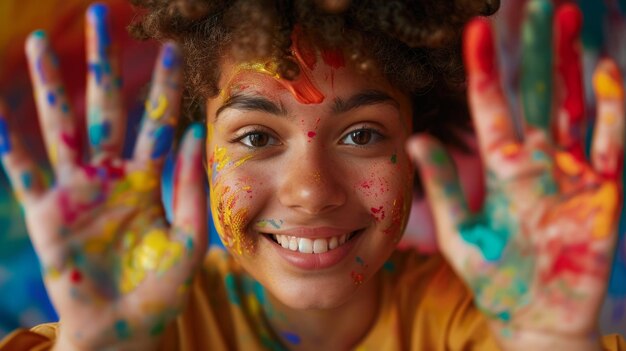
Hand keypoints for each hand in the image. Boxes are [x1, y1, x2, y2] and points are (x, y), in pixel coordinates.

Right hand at [0, 4, 205, 349]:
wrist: (126, 327)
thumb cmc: (161, 287)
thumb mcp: (189, 237)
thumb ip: (189, 187)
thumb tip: (195, 131)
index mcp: (148, 179)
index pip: (156, 120)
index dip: (162, 85)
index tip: (169, 47)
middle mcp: (111, 175)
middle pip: (105, 107)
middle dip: (102, 64)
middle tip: (100, 18)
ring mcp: (77, 190)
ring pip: (61, 126)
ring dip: (52, 86)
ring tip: (41, 43)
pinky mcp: (48, 213)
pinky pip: (24, 171)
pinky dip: (10, 141)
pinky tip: (0, 107)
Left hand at [407, 2, 622, 349]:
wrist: (534, 321)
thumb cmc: (496, 280)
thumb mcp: (459, 232)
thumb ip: (439, 185)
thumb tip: (412, 138)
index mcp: (499, 169)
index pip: (490, 106)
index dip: (483, 68)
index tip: (475, 30)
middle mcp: (536, 162)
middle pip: (534, 93)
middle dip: (534, 49)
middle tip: (534, 2)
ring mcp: (571, 173)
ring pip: (571, 105)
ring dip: (570, 63)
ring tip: (567, 18)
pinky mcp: (602, 194)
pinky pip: (609, 144)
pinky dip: (610, 109)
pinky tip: (606, 71)